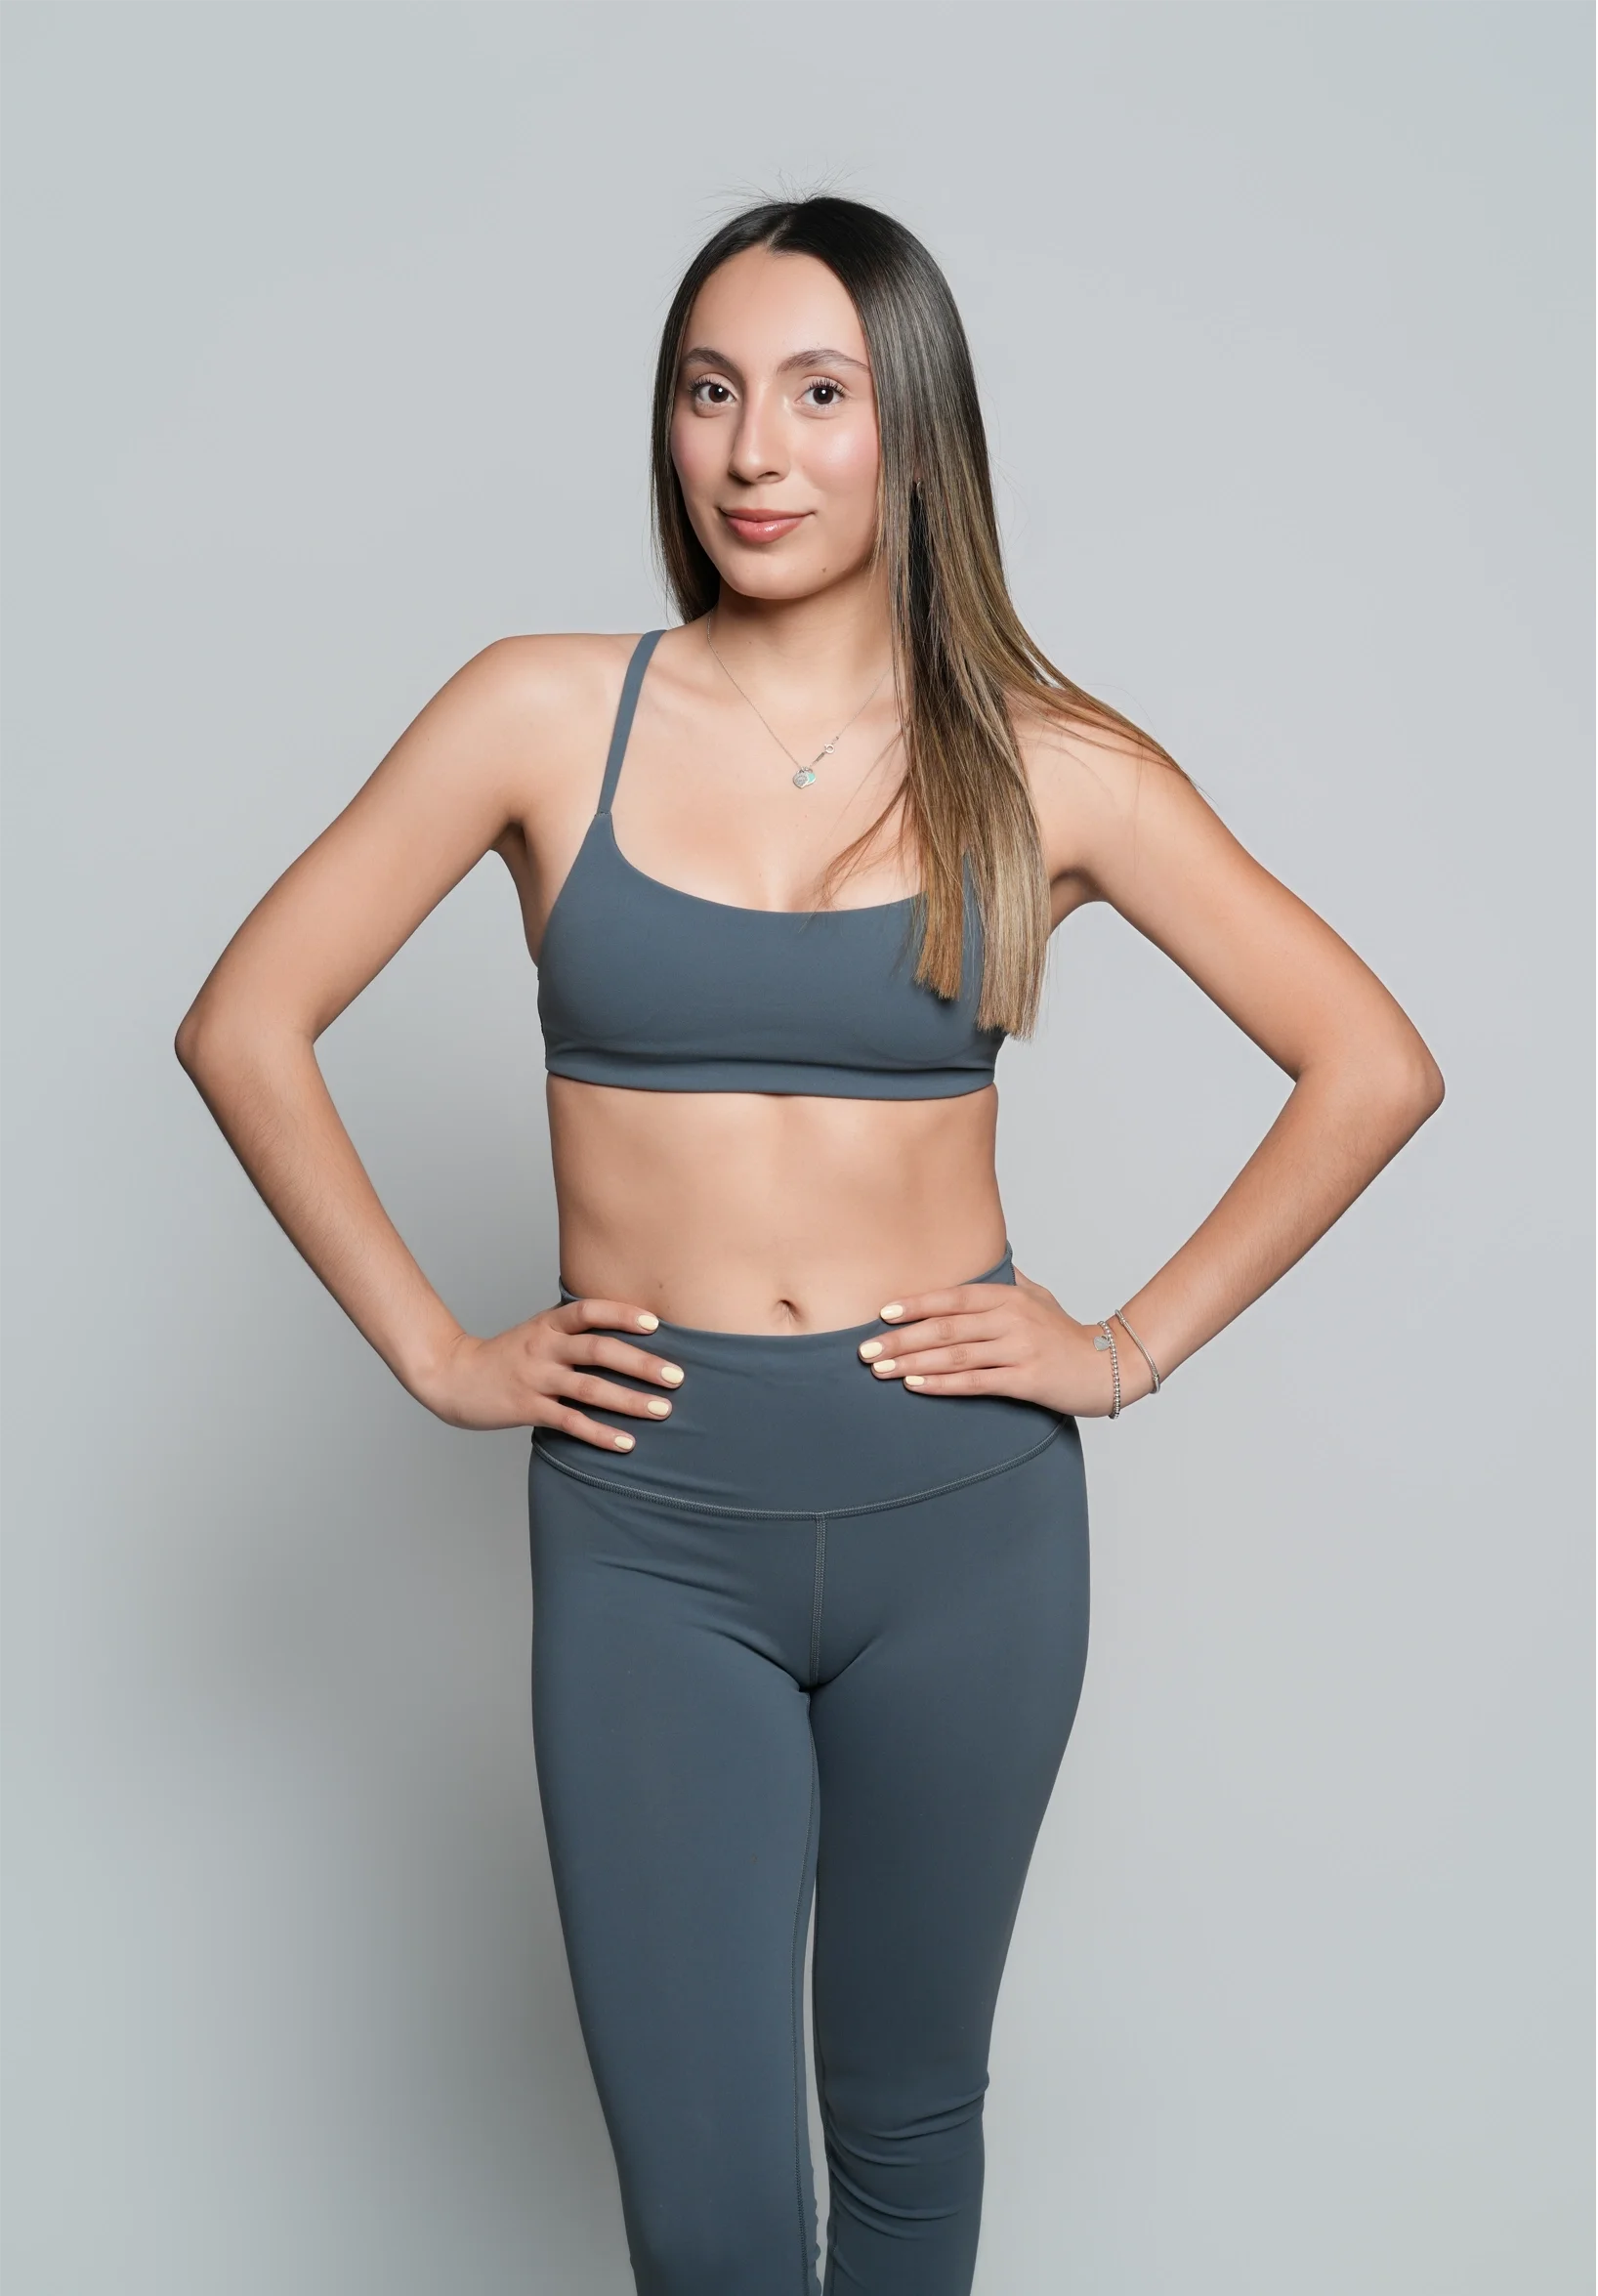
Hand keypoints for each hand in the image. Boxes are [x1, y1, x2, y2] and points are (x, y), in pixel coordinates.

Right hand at [416, 1297, 684, 1449]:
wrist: (453, 1377)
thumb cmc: (508, 1355)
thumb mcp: (539, 1332)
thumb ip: (575, 1332)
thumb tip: (631, 1336)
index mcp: (549, 1324)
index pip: (590, 1311)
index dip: (623, 1314)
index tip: (656, 1324)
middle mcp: (544, 1347)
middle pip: (599, 1350)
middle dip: (642, 1364)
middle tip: (677, 1377)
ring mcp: (536, 1378)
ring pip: (590, 1388)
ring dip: (630, 1400)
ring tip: (663, 1410)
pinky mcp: (528, 1408)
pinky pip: (571, 1422)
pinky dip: (601, 1433)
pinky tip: (627, 1443)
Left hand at [856, 1268, 1152, 1417]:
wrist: (1109, 1366)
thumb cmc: (1066, 1333)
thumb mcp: (1037, 1298)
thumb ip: (1005, 1283)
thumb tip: (980, 1262)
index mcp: (1008, 1297)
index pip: (952, 1297)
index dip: (915, 1304)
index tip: (881, 1313)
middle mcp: (1011, 1319)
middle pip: (945, 1328)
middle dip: (900, 1339)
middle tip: (865, 1350)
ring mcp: (1019, 1349)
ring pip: (955, 1356)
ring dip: (912, 1363)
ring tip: (880, 1370)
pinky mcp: (1026, 1378)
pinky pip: (975, 1382)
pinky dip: (941, 1384)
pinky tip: (915, 1386)